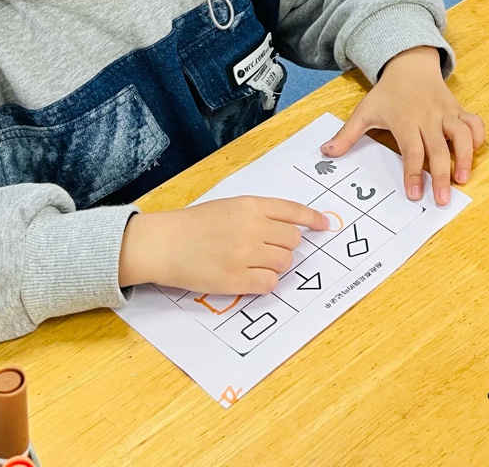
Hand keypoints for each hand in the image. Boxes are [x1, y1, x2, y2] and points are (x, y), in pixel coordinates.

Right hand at [117, 196, 327, 294]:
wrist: (163, 243)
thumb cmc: (193, 225)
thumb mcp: (229, 206)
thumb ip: (259, 213)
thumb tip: (289, 226)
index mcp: (251, 205)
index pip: (293, 211)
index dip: (313, 220)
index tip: (325, 226)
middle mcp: (253, 227)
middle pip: (292, 241)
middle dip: (284, 247)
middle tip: (265, 250)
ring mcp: (246, 254)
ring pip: (284, 263)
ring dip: (274, 266)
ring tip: (250, 263)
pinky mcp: (236, 279)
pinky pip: (269, 284)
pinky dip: (263, 283)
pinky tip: (247, 278)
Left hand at [319, 46, 483, 206]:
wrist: (410, 64)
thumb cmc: (388, 92)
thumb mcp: (365, 110)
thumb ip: (347, 134)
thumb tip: (326, 152)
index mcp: (406, 120)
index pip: (412, 150)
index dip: (414, 173)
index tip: (415, 195)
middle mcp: (428, 118)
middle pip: (438, 149)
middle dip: (442, 176)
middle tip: (443, 200)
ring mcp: (445, 113)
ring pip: (461, 135)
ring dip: (465, 157)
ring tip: (463, 179)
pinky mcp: (458, 110)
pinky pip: (473, 122)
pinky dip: (478, 135)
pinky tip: (476, 151)